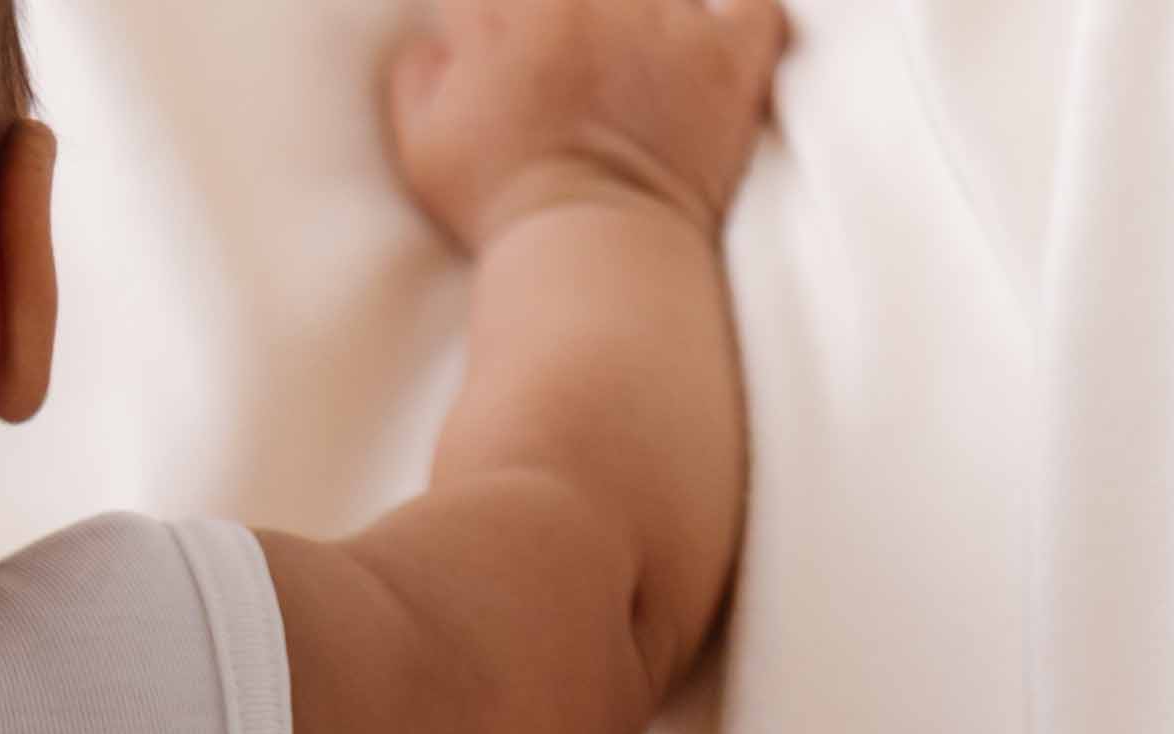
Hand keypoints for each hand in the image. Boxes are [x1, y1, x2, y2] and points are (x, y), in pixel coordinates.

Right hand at [386, 0, 785, 256]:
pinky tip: (719, 30)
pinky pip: (755, 5)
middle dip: (574, 18)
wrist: (588, 267)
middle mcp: (590, 0)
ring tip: (636, 58)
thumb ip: (419, 73)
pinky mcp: (728, 58)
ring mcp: (667, 22)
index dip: (503, 15)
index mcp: (511, 15)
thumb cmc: (500, 212)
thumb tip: (439, 34)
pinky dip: (741, 13)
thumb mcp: (424, 148)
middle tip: (579, 60)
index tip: (518, 44)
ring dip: (651, 11)